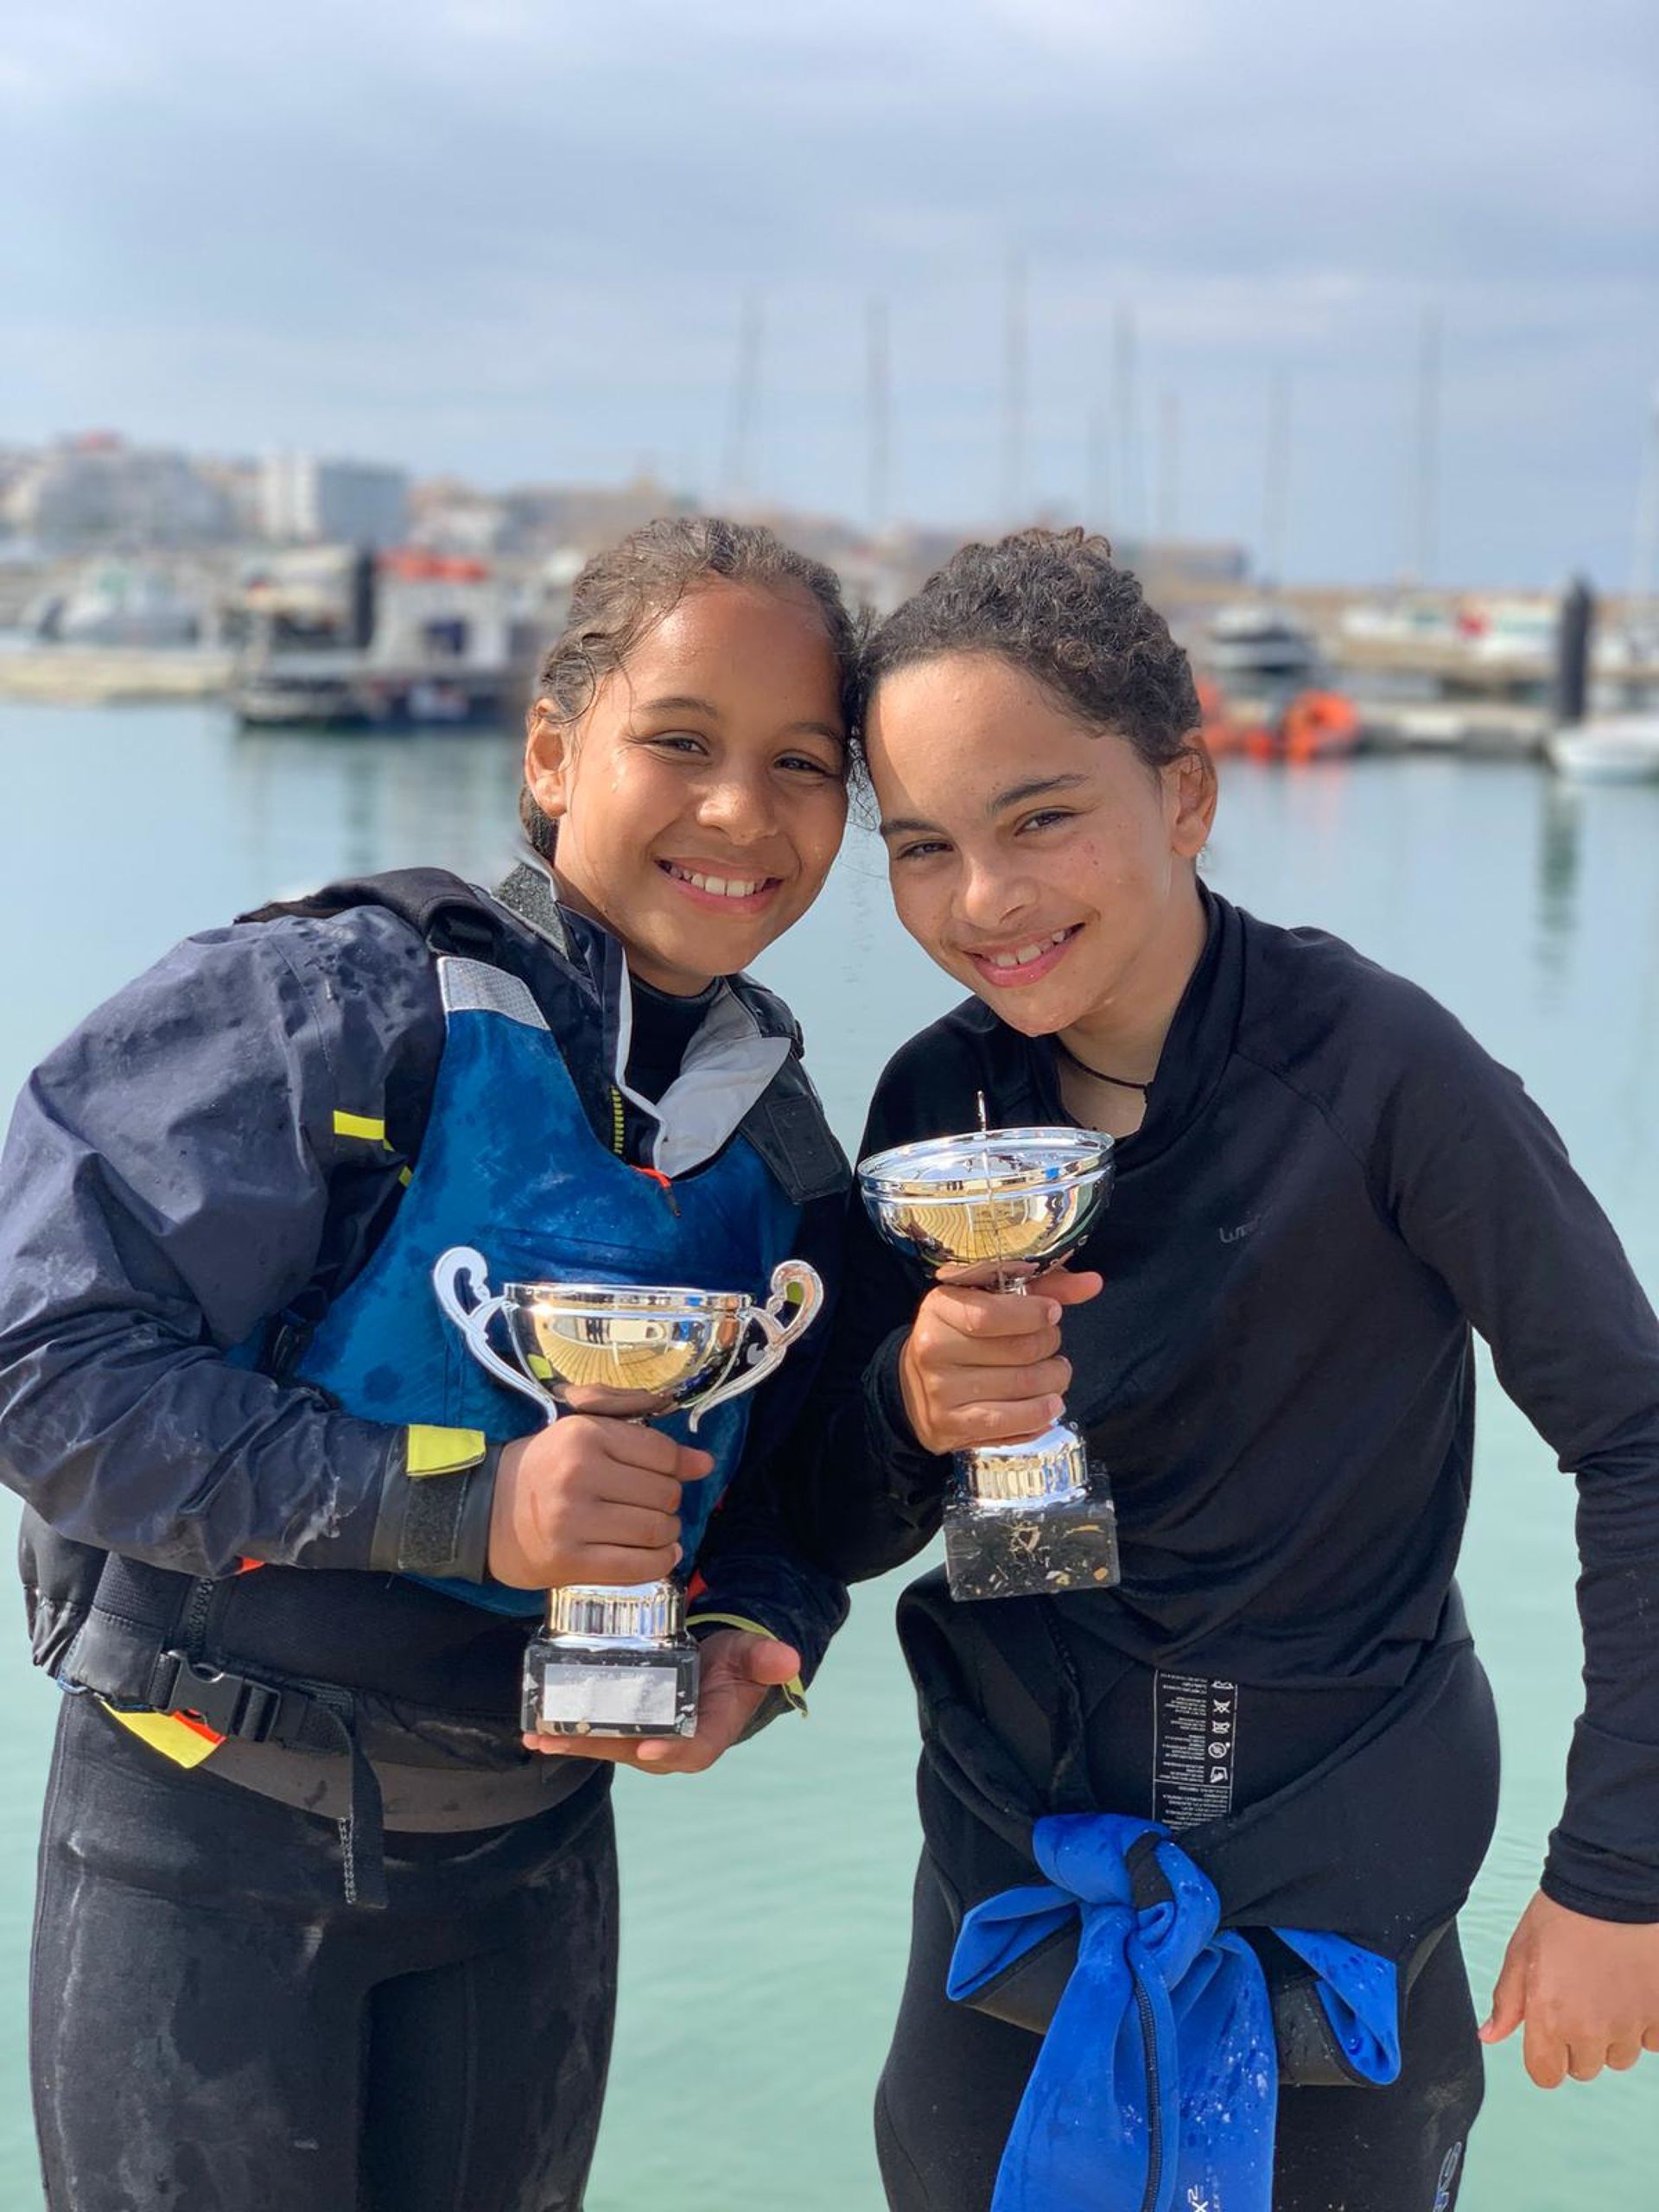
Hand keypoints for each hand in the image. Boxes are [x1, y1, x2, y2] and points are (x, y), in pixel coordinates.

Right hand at [486, 1418, 711, 1589]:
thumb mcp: (582, 1427)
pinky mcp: (570, 1563)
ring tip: (653, 1528)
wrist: (487, 1513)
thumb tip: (704, 1463)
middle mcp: (578, 1475)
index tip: (679, 1472)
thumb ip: (642, 1430)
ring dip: (667, 1532)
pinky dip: (661, 1562)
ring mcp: (572, 1522)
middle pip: (664, 1493)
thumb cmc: (545, 1466)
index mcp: (583, 1434)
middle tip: (652, 1503)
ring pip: (656, 1530)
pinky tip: (658, 1554)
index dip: (680, 1465)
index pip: (661, 1453)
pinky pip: (639, 1567)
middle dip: (669, 1501)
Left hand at [522, 1629, 801, 1772]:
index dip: (670, 1750)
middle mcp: (672, 1745)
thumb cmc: (738, 1665)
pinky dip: (568, 1729)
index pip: (690, 1749)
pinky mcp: (625, 1726)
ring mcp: (645, 1737)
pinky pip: (596, 1731)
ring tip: (538, 1734)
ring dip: (572, 1739)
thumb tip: (788, 1658)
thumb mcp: (754, 1657)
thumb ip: (766, 1659)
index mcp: (707, 1735)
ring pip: (607, 1742)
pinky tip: (536, 1727)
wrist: (721, 1669)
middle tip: (561, 1737)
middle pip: (633, 1748)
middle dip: (596, 1744)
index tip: (649, 1749)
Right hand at [897, 1264, 1102, 1454]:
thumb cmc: (963, 1335)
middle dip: (1050, 1347)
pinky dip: (1040, 1414)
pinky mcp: (951, 1426)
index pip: (989, 1314)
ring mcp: (940, 1391)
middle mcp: (933, 1348)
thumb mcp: (993, 1300)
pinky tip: (1050, 1405)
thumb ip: (1043, 1288)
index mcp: (939, 1308)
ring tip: (1056, 1375)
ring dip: (1054, 1381)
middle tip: (1053, 1347)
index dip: (1031, 1314)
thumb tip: (1093, 1283)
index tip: (1053, 1314)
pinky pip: (1010, 1423)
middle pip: (1016, 1351)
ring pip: (1021, 1386)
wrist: (915, 1385)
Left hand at [1480, 1890, 1658, 2084]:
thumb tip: (1489, 2036)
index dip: (1545, 2057)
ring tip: (1605, 1990)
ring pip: (1619, 2057)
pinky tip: (1631, 1989)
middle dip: (1577, 2043)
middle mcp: (1590, 2030)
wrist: (1612, 1888)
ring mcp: (1629, 2026)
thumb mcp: (1521, 1952)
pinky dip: (1642, 2023)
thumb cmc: (1562, 1914)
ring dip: (1612, 2035)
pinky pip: (1651, 2041)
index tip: (1548, 2035)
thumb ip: (1507, 2001)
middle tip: (1578, 1999)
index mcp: (1549, 2017)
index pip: (1546, 2075)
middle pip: (1583, 2068)